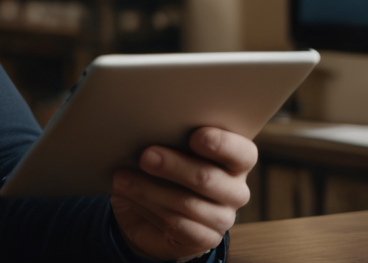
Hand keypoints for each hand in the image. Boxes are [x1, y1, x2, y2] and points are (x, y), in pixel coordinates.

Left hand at [109, 126, 255, 260]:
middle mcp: (235, 190)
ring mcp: (223, 218)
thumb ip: (169, 139)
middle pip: (208, 178)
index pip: (243, 153)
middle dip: (173, 166)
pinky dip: (148, 208)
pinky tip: (129, 196)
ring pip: (188, 204)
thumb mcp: (167, 149)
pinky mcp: (205, 239)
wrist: (149, 213)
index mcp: (235, 160)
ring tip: (123, 177)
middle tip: (145, 156)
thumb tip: (147, 127)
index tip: (195, 136)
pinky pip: (177, 225)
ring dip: (150, 189)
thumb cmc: (162, 170)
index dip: (222, 144)